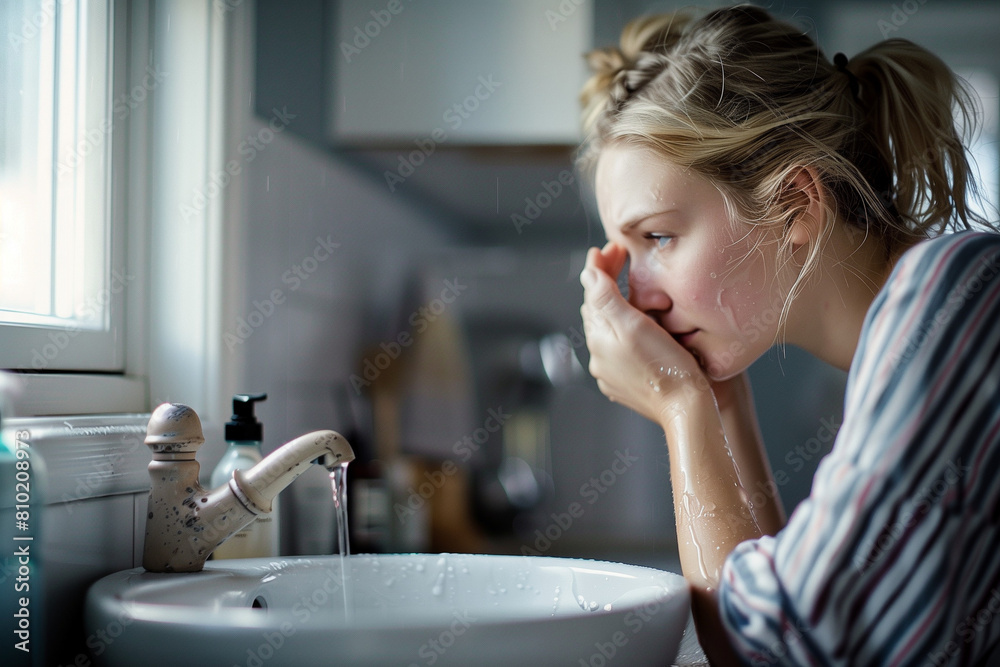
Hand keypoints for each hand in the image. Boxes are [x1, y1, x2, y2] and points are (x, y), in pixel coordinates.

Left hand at [579, 243, 709, 424]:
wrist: (687, 408)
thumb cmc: (665, 366)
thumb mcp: (634, 325)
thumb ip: (607, 299)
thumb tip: (587, 274)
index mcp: (599, 338)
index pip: (593, 293)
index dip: (600, 267)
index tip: (609, 247)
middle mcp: (600, 357)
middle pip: (598, 309)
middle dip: (604, 281)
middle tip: (617, 256)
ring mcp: (613, 372)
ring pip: (608, 328)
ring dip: (613, 304)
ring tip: (625, 283)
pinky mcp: (627, 382)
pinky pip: (619, 347)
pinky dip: (624, 326)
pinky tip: (636, 321)